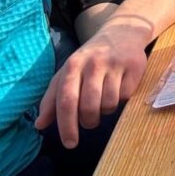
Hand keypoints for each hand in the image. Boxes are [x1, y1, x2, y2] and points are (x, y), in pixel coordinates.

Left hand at [35, 14, 152, 147]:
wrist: (122, 32)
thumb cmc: (90, 59)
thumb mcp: (68, 73)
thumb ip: (52, 98)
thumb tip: (40, 124)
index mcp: (72, 66)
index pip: (66, 101)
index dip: (67, 126)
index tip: (69, 144)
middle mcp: (93, 63)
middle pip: (88, 106)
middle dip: (89, 122)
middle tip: (90, 122)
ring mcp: (115, 64)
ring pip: (109, 104)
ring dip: (106, 111)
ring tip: (104, 102)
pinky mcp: (135, 66)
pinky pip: (126, 96)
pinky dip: (121, 99)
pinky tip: (118, 89)